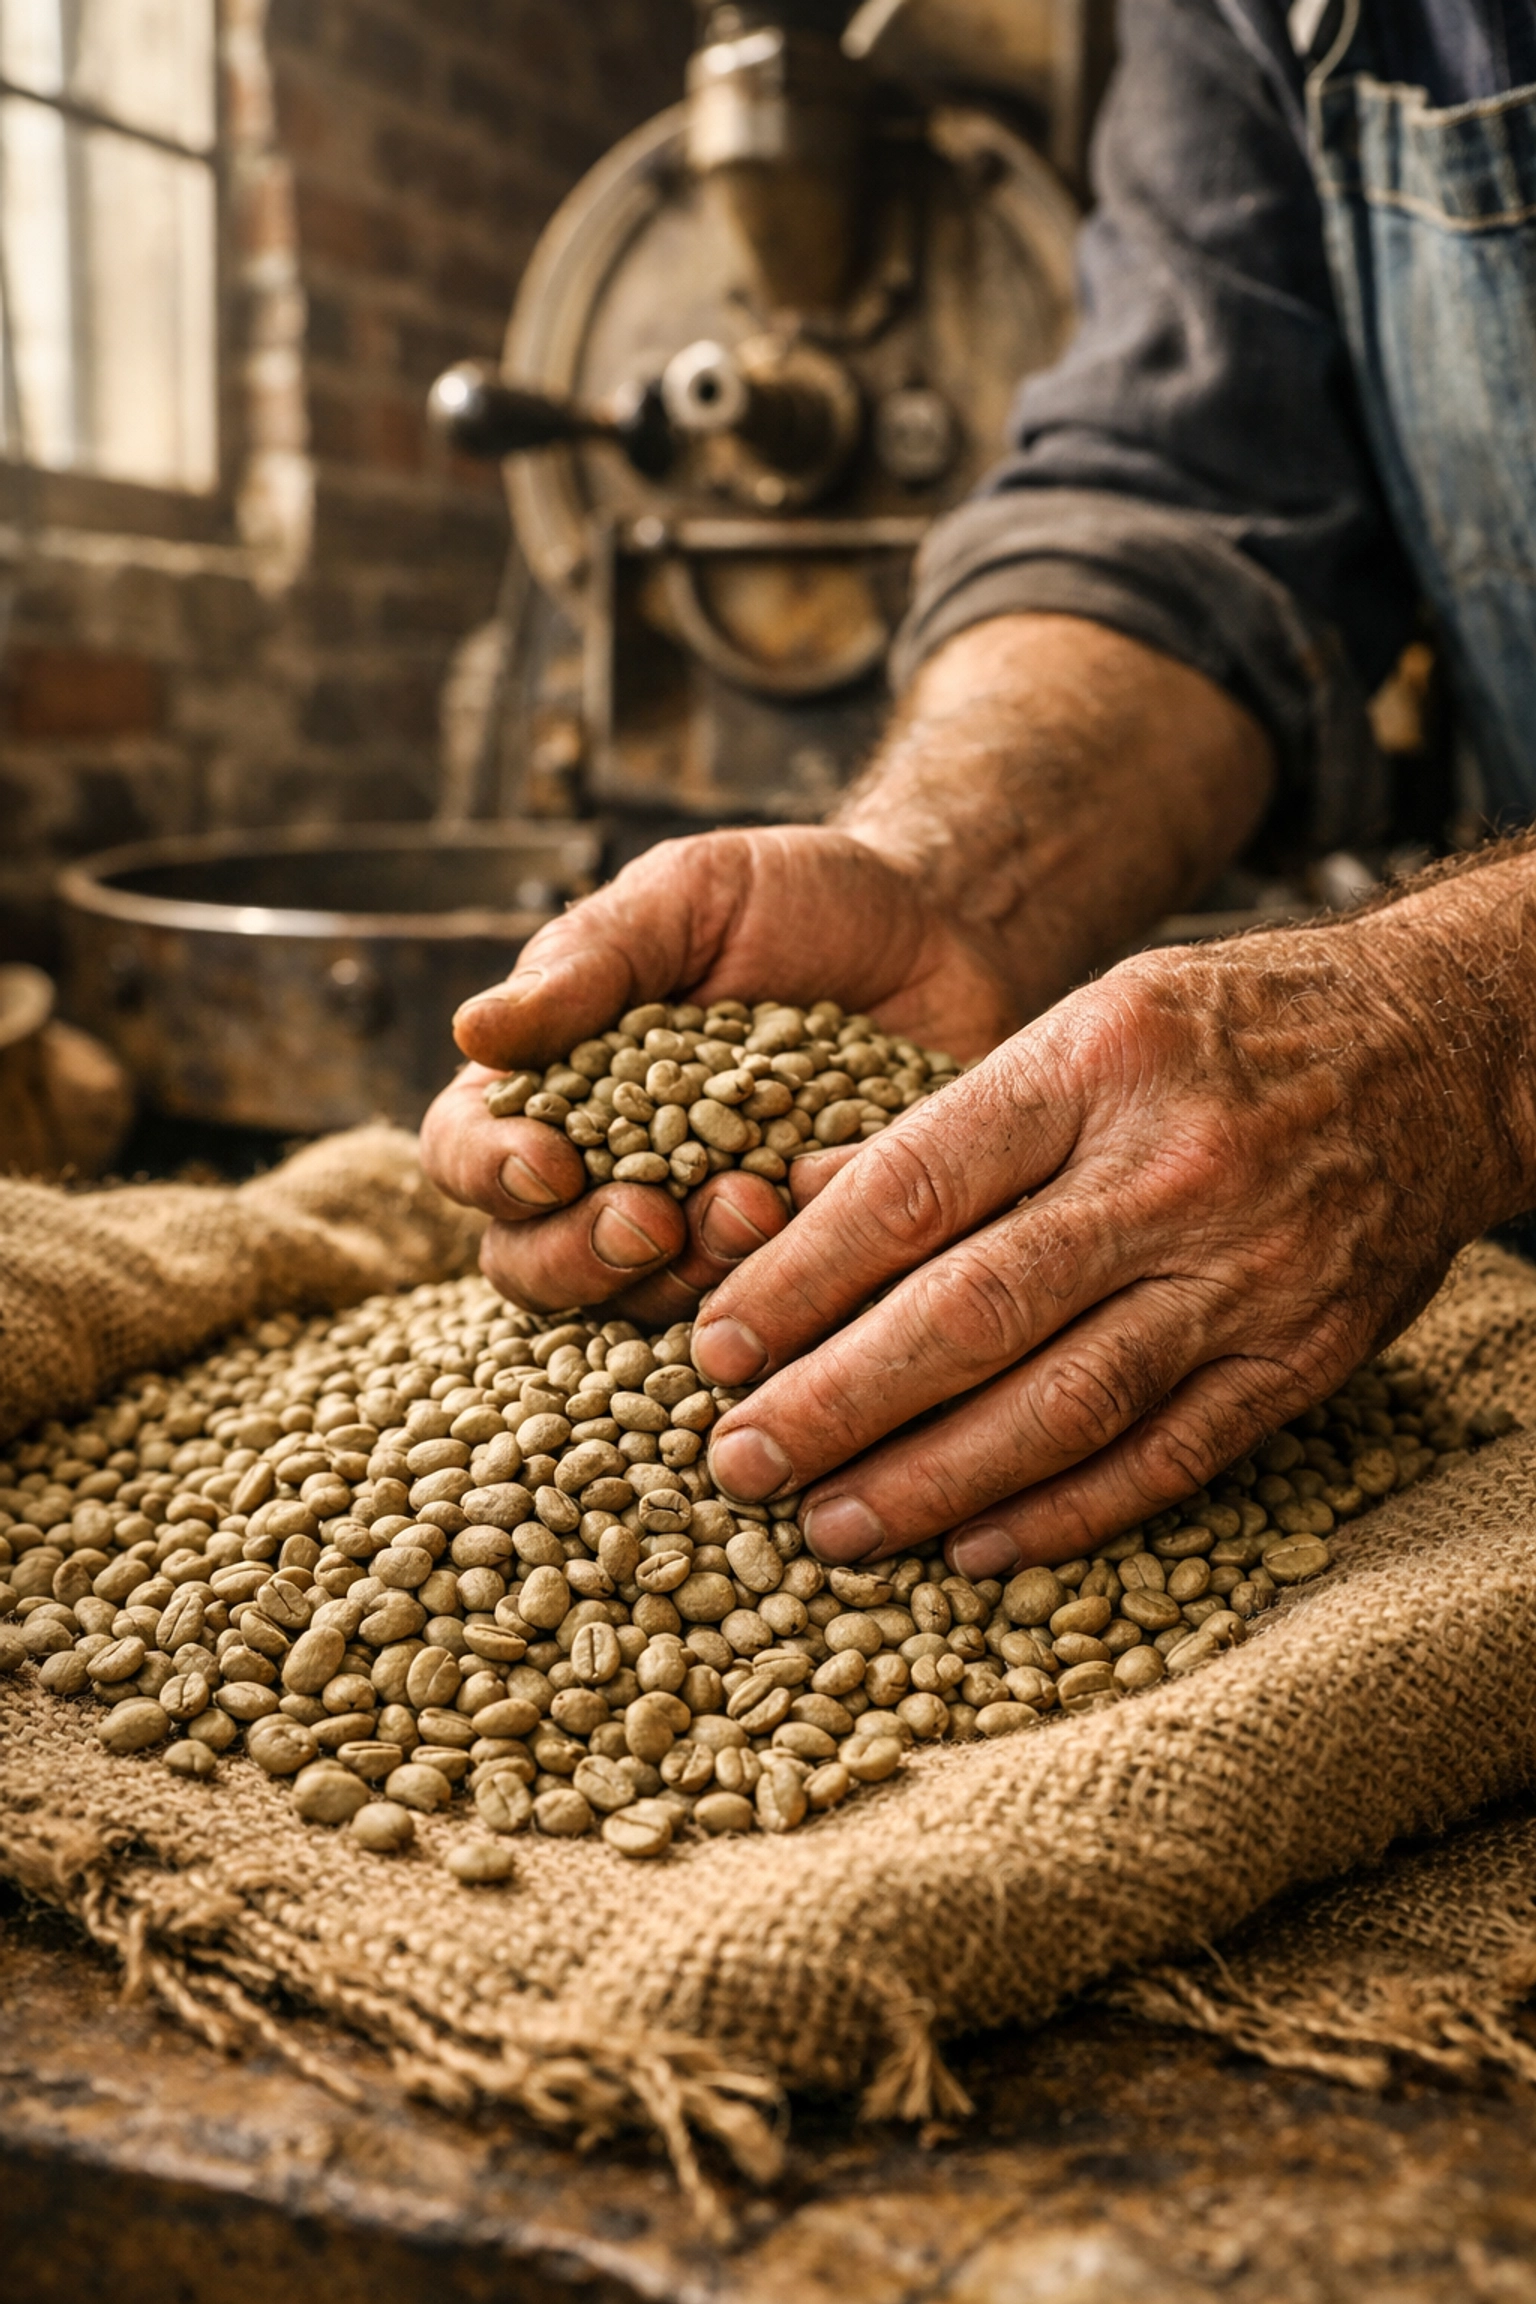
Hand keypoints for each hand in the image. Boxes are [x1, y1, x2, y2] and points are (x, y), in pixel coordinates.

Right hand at [418, 825, 1017, 1321]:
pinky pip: (771, 1320)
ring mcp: (701, 1237)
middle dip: (582, 1256)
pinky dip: (789, 1296)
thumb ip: (590, 961)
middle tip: (651, 1222)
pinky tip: (830, 1239)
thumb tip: (474, 1030)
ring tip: (756, 1205)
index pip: (468, 1153)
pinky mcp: (797, 1270)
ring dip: (690, 1277)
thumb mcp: (689, 897)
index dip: (489, 1174)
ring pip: (647, 1308)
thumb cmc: (793, 903)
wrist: (937, 929)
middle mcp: (609, 1178)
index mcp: (554, 1089)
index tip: (547, 1165)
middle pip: (537, 1266)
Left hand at [693, 899, 1516, 1573]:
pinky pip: (1168, 1456)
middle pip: (971, 1312)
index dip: (800, 1281)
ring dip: (931, 1480)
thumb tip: (788, 1208)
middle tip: (739, 1463)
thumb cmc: (1230, 1029)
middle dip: (837, 1402)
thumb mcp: (1085, 1022)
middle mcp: (1170, 1173)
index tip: (715, 1346)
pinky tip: (973, 1548)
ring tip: (829, 1524)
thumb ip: (948, 1123)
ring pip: (1063, 1404)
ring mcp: (1246, 1274)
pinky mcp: (1302, 1356)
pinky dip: (1065, 1513)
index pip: (914, 1188)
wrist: (1441, 1047)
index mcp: (1095, 1065)